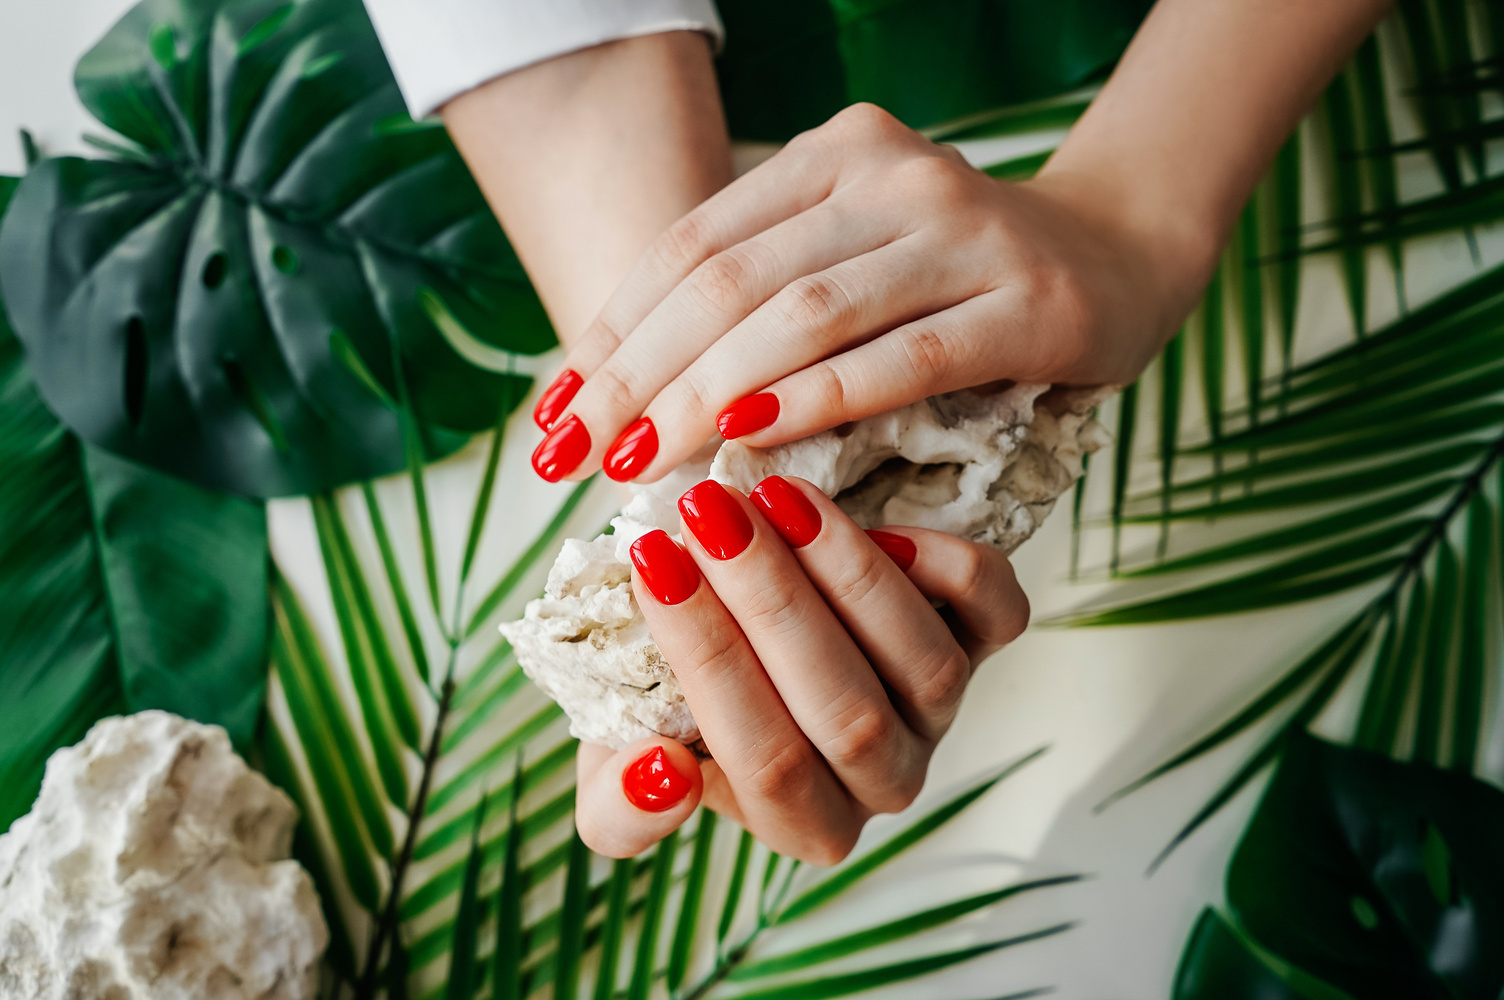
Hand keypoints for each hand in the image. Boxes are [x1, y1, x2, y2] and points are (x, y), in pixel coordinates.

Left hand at [527, 101, 1198, 484]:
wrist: (1123, 256)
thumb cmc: (959, 281)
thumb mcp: (851, 261)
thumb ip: (760, 299)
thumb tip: (629, 398)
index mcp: (830, 155)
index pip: (689, 246)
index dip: (608, 334)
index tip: (553, 418)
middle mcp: (891, 174)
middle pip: (729, 281)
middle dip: (635, 376)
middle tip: (575, 458)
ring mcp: (964, 231)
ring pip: (804, 315)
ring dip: (706, 396)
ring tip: (641, 466)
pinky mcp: (1029, 302)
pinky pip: (903, 357)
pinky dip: (818, 401)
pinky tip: (752, 445)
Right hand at [572, 476, 1027, 863]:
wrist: (741, 635)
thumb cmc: (675, 704)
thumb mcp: (617, 761)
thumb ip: (621, 805)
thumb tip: (662, 772)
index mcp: (803, 823)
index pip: (766, 762)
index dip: (708, 658)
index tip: (652, 562)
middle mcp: (884, 779)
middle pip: (847, 712)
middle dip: (771, 601)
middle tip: (708, 511)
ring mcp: (940, 712)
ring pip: (924, 665)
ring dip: (848, 572)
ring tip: (775, 497)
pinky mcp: (982, 643)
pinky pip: (997, 615)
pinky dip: (951, 569)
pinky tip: (882, 524)